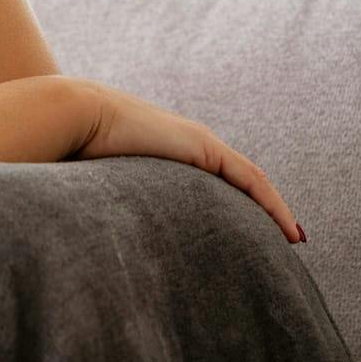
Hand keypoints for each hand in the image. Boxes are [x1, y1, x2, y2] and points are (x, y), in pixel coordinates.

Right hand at [71, 80, 305, 243]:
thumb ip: (105, 203)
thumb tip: (91, 238)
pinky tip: (289, 231)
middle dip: (255, 214)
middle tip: (273, 245)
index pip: (207, 184)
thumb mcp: (96, 184)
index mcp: (162, 157)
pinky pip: (250, 180)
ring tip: (290, 239)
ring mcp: (197, 145)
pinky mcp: (204, 148)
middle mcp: (185, 147)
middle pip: (233, 184)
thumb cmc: (70, 151)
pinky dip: (272, 205)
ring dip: (271, 212)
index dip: (230, 208)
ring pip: (247, 183)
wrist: (71, 116)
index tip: (242, 237)